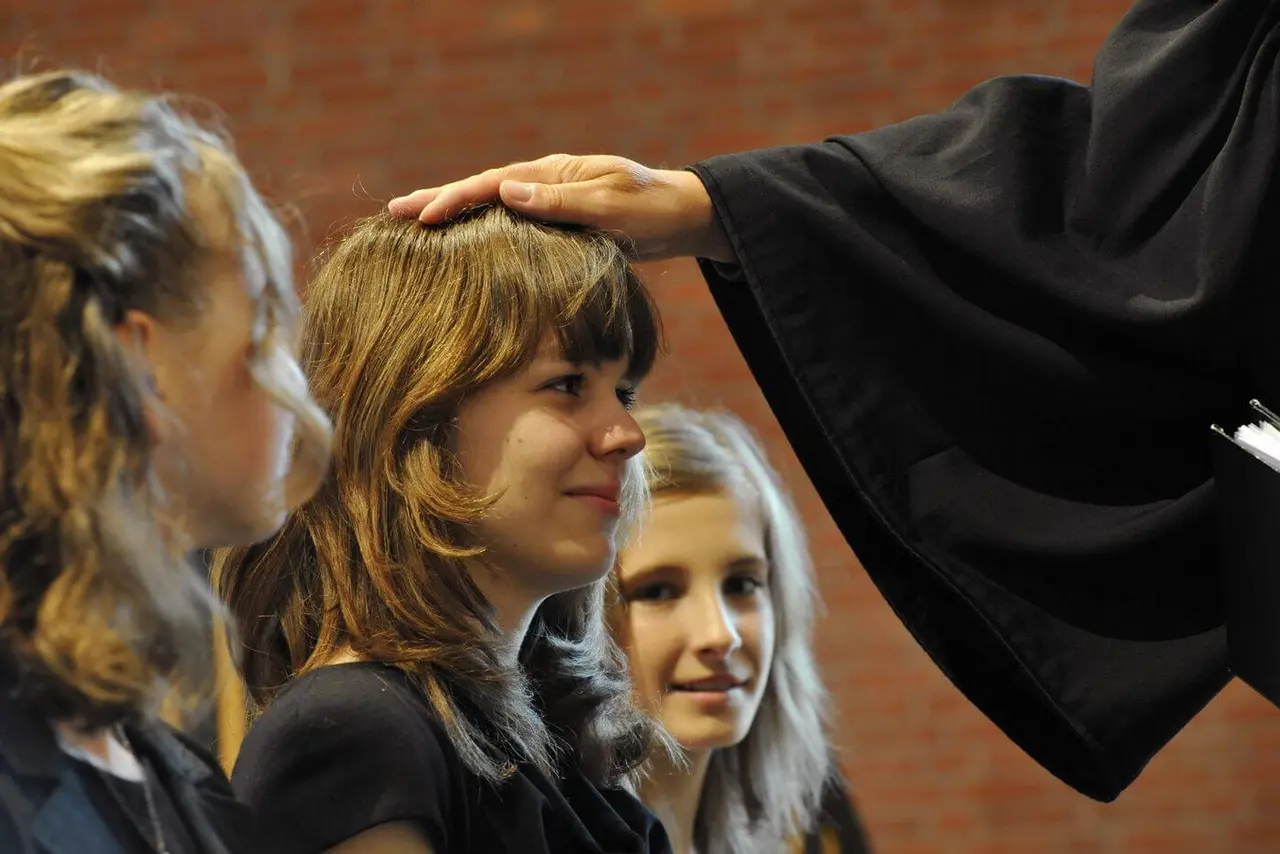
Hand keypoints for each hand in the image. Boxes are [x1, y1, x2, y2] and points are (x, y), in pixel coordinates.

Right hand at [386, 154, 734, 262]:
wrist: (683, 218)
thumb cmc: (653, 211)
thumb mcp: (610, 206)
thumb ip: (560, 201)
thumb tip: (508, 191)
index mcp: (553, 173)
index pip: (492, 184)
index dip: (454, 199)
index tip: (422, 216)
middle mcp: (546, 183)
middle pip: (482, 190)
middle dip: (438, 201)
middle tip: (393, 212)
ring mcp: (550, 203)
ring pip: (492, 209)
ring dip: (455, 217)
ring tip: (415, 228)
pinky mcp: (558, 225)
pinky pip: (510, 228)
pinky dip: (482, 233)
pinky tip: (465, 250)